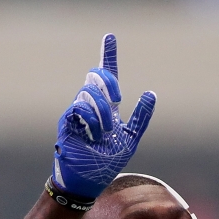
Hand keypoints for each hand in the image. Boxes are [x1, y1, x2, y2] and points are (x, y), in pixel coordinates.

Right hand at [52, 34, 155, 200]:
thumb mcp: (130, 139)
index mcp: (108, 107)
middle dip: (109, 82)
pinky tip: (94, 134)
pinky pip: (80, 109)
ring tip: (103, 132)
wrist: (88, 181)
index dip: (109, 56)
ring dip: (103, 112)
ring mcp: (78, 112)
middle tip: (117, 95)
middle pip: (98, 77)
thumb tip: (150, 93)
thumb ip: (141, 117)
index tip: (110, 36)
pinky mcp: (68, 121)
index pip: (107, 76)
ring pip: (91, 93)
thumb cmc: (107, 162)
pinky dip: (92, 120)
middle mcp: (91, 106)